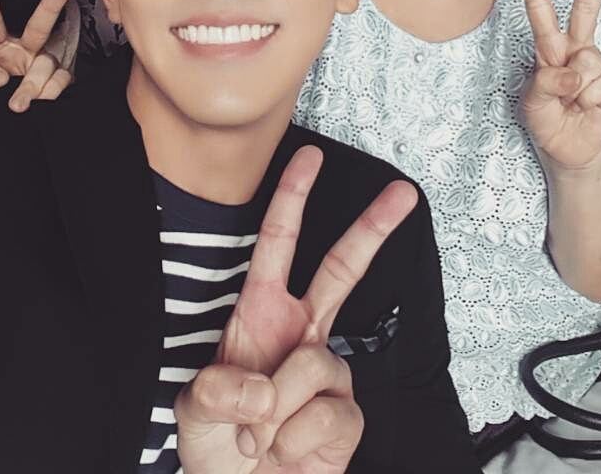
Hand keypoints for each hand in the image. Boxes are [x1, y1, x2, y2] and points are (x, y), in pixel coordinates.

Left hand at [0, 0, 73, 111]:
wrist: (10, 121)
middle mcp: (21, 51)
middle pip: (39, 25)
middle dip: (52, 2)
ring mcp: (40, 67)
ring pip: (46, 64)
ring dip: (32, 83)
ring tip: (18, 103)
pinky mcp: (56, 84)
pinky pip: (58, 83)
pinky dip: (48, 92)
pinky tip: (42, 100)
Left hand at [175, 146, 416, 472]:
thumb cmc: (217, 443)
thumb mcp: (196, 407)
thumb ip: (219, 389)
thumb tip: (266, 384)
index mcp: (260, 313)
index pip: (278, 245)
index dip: (292, 199)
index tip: (308, 156)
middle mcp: (301, 332)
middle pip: (343, 269)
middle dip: (373, 228)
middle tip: (404, 192)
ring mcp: (328, 372)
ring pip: (313, 366)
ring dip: (275, 410)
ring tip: (257, 437)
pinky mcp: (347, 415)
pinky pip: (327, 415)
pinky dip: (294, 440)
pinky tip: (283, 452)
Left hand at [518, 0, 600, 171]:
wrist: (568, 149)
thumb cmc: (546, 121)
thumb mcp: (532, 103)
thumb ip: (545, 85)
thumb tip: (571, 72)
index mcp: (548, 46)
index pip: (539, 6)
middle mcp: (573, 50)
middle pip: (585, 7)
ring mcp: (595, 64)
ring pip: (583, 63)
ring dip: (571, 90)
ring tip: (568, 103)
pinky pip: (597, 84)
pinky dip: (587, 101)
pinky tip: (585, 107)